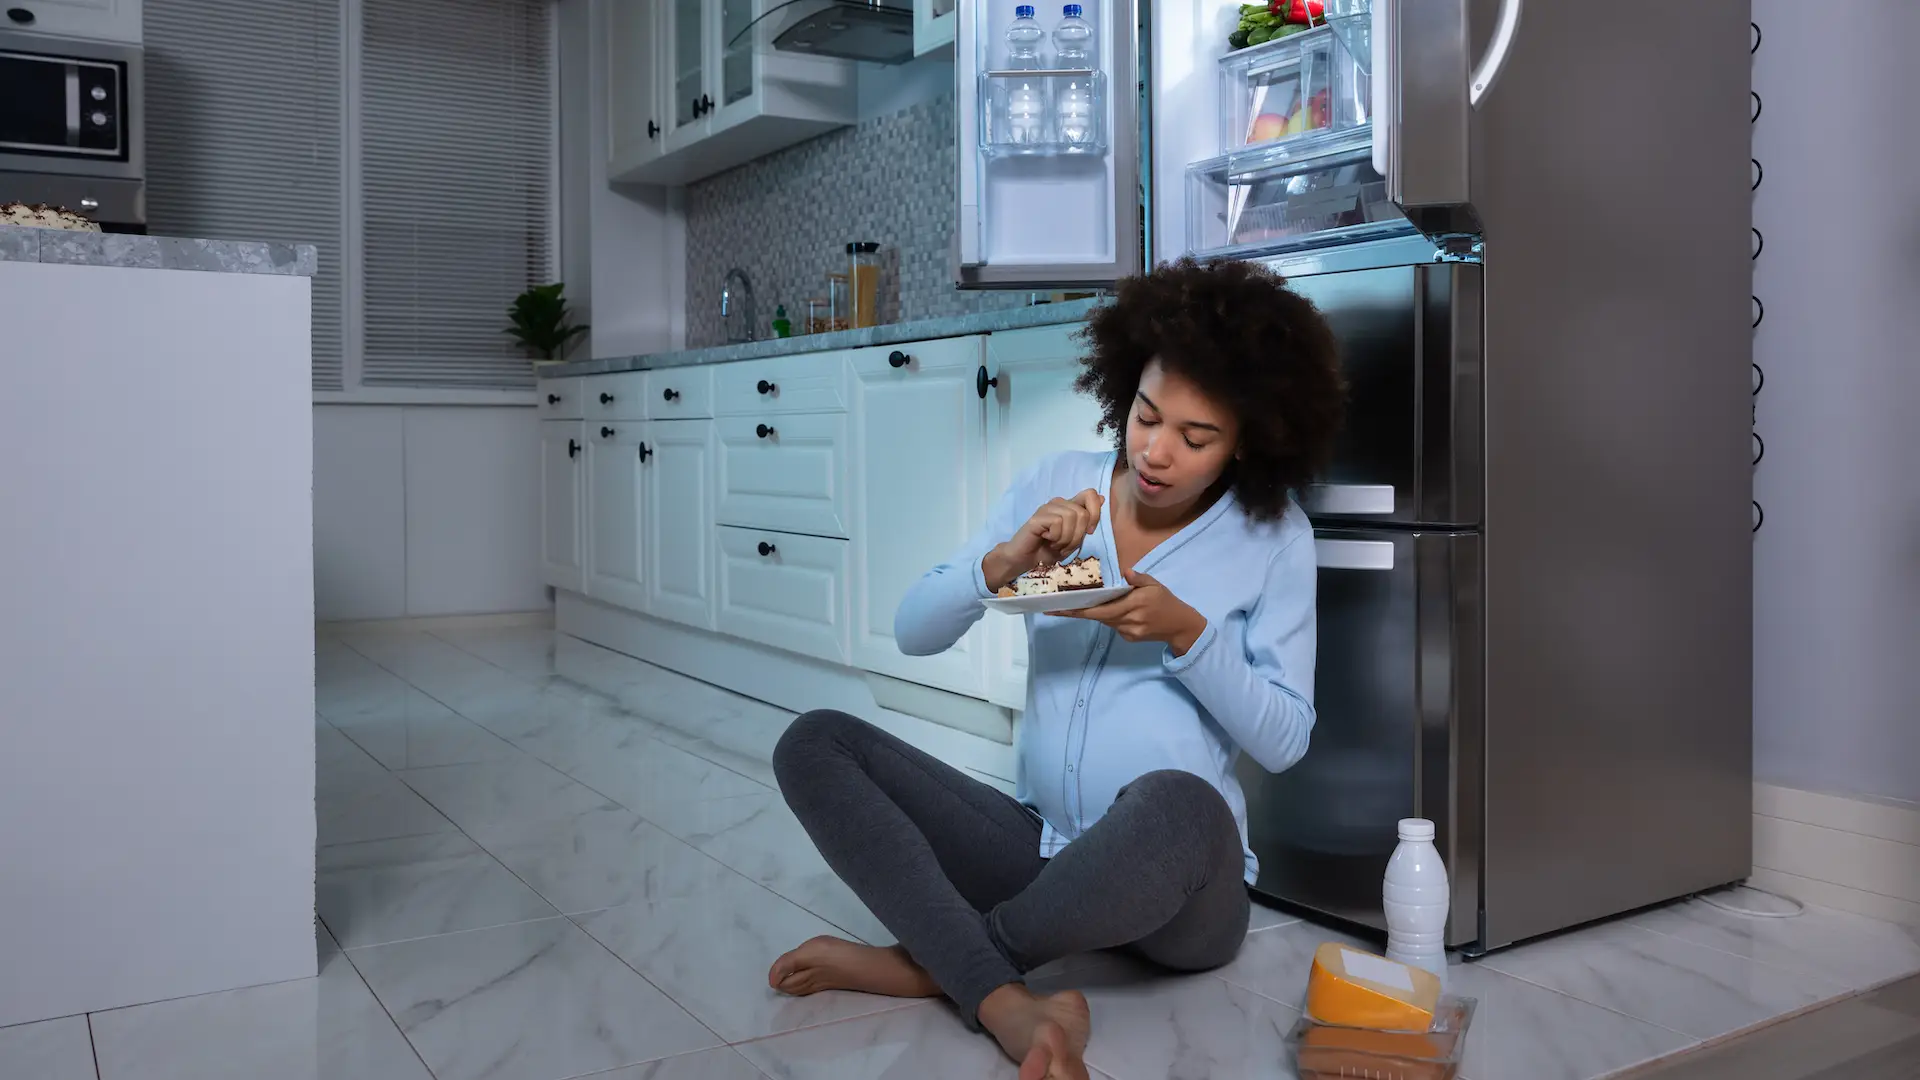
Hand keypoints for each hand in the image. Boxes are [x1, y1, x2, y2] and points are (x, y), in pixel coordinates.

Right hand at [983, 489, 1103, 589]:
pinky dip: (1056, 538)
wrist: (1025, 561)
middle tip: (1064, 545)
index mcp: (1069, 506)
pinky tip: (1046, 540)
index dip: (1095, 513)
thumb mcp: (1075, 538)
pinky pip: (1057, 523)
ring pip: (1071, 518)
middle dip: (1077, 536)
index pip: (1090, 494)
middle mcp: (1058, 503)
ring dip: (1066, 539)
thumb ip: (1087, 520)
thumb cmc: (1048, 550)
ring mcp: (1047, 508)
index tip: (1089, 532)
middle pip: (1083, 513)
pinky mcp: (1038, 517)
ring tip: (1055, 544)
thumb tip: (1103, 498)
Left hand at [1055, 569, 1207, 654]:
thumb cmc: (1167, 602)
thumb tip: (1126, 571)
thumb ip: (1139, 578)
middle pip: (1098, 617)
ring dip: (1093, 613)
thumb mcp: (1155, 585)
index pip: (1101, 609)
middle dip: (1076, 613)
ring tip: (1075, 605)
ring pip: (1105, 621)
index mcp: (1134, 605)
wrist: (1180, 627)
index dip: (1080, 609)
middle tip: (1055, 609)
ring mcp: (1128, 632)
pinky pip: (1113, 625)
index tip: (1062, 608)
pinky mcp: (1129, 638)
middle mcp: (1128, 621)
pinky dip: (1108, 617)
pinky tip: (1107, 610)